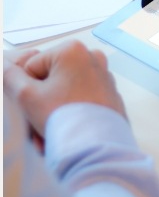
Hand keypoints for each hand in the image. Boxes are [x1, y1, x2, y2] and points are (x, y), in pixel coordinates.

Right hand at [3, 40, 126, 136]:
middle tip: (39, 126)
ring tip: (52, 133)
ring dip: (53, 112)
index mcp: (72, 50)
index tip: (32, 108)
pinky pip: (81, 101)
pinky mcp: (109, 93)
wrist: (98, 147)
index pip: (32, 67)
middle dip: (40, 105)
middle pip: (50, 81)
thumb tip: (3, 65)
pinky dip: (71, 114)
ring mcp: (103, 75)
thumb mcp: (27, 96)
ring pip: (64, 93)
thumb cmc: (65, 118)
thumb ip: (10, 77)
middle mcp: (92, 57)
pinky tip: (67, 131)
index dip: (27, 91)